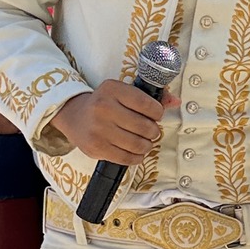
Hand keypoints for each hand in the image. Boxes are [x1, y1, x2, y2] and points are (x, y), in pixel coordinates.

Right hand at [50, 80, 164, 163]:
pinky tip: (135, 151)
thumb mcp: (123, 93)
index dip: (158, 113)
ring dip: (147, 145)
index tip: (155, 115)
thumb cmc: (105, 104)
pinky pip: (127, 158)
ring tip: (143, 141)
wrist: (74, 116)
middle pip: (145, 127)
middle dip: (153, 131)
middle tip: (150, 131)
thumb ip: (150, 97)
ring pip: (138, 145)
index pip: (147, 104)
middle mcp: (104, 108)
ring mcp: (99, 129)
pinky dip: (137, 157)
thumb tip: (175, 102)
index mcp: (112, 90)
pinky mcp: (96, 148)